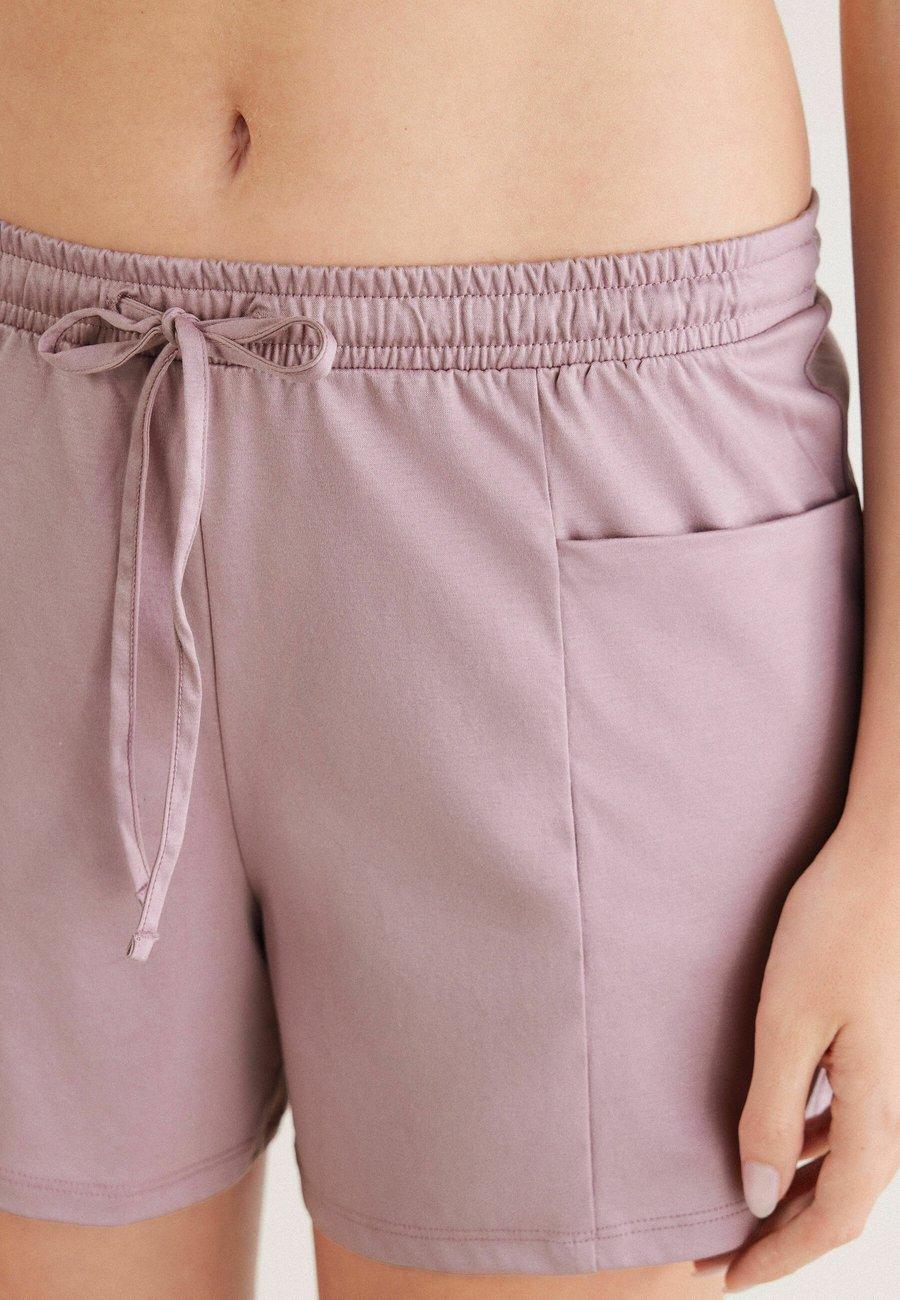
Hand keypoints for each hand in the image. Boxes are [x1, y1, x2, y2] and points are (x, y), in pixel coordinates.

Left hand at [695, 817, 899, 1290]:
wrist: (885, 861)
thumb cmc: (834, 929)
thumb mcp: (787, 1020)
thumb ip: (772, 1110)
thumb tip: (755, 1196)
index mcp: (878, 1110)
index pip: (832, 1218)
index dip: (780, 1257)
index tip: (727, 1278)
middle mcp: (895, 1106)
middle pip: (844, 1201)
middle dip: (784, 1237)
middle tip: (723, 1256)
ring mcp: (892, 1079)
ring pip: (848, 1166)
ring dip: (796, 1194)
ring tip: (743, 1207)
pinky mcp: (880, 1050)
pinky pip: (850, 1126)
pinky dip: (811, 1150)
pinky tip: (783, 1140)